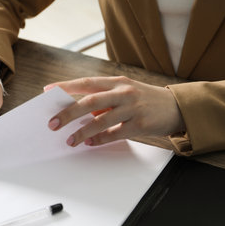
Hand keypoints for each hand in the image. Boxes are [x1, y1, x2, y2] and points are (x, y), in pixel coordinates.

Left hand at [45, 76, 184, 146]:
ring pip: (100, 119)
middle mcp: (123, 92)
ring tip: (70, 140)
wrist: (176, 106)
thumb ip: (104, 98)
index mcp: (117, 82)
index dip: (66, 86)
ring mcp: (132, 108)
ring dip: (82, 131)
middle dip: (69, 112)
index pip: (86, 82)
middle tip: (54, 123)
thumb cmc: (145, 99)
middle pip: (90, 101)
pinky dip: (100, 139)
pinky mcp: (140, 124)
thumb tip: (79, 112)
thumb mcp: (125, 91)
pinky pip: (115, 134)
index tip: (48, 91)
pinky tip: (90, 143)